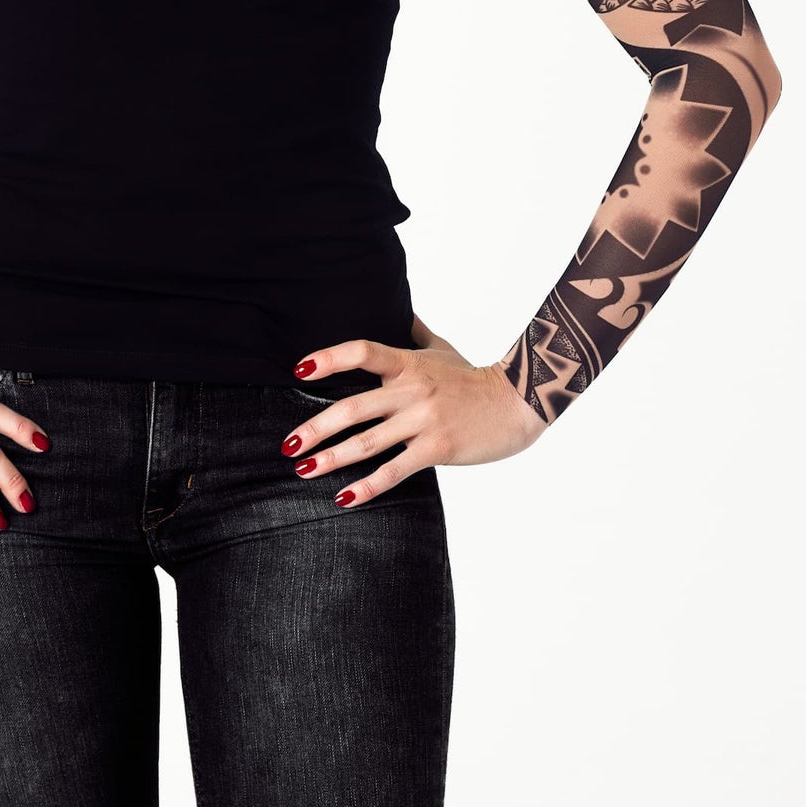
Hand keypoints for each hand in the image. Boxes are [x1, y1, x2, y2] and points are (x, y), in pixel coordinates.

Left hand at [285, 312, 547, 508]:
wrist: (518, 402)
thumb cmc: (476, 376)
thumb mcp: (443, 347)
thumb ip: (416, 331)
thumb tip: (402, 309)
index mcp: (408, 363)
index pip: (362, 353)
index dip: (329, 358)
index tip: (299, 369)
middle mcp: (411, 389)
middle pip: (353, 407)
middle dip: (316, 427)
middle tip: (288, 443)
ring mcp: (424, 420)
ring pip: (368, 442)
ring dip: (332, 457)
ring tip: (303, 469)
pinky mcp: (437, 448)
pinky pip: (395, 470)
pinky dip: (368, 486)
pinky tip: (344, 497)